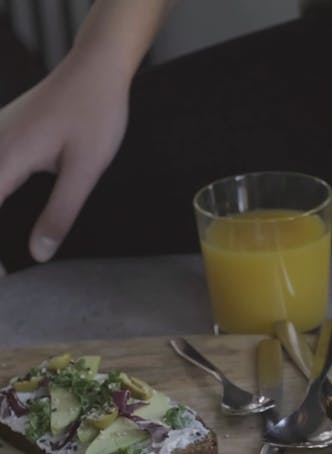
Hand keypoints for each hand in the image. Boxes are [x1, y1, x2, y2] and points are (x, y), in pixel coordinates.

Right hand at [0, 50, 129, 261]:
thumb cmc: (94, 114)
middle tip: (5, 276)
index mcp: (7, 157)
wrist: (96, 68)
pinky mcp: (1, 134)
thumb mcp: (85, 171)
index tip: (1, 280)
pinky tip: (5, 212)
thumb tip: (39, 254)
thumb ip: (60, 214)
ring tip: (6, 263)